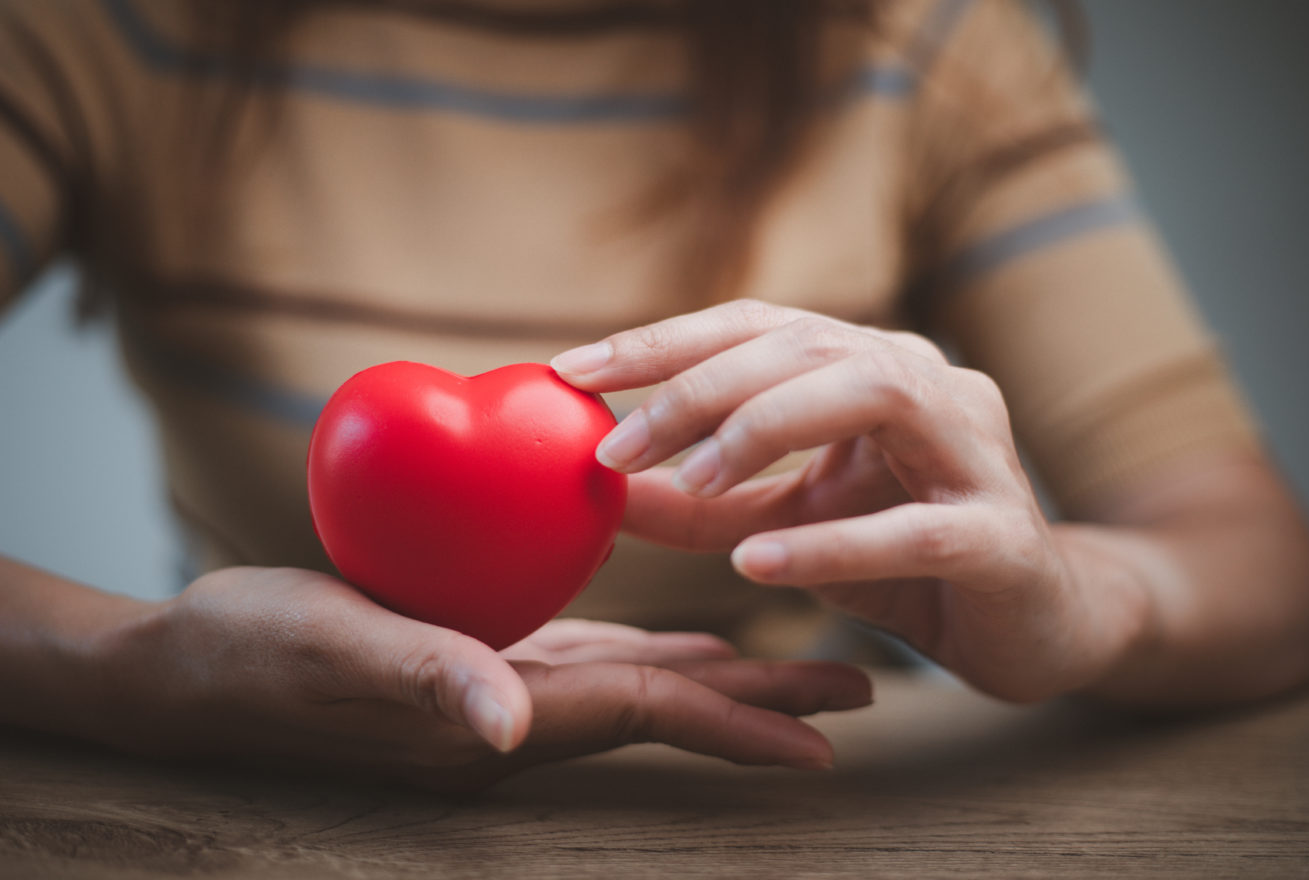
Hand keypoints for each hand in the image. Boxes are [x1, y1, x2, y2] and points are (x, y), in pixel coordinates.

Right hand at [97, 566, 870, 790]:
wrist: (192, 665)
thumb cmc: (252, 655)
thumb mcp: (331, 653)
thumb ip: (421, 681)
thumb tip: (507, 726)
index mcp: (501, 720)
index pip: (645, 716)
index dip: (735, 724)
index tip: (824, 740)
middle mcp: (519, 713)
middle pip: (667, 703)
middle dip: (761, 699)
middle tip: (857, 688)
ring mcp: (506, 686)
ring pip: (642, 680)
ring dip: (725, 674)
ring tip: (802, 665)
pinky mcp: (486, 656)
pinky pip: (595, 653)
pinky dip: (656, 646)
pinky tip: (690, 636)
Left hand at [553, 300, 1146, 702]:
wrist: (1035, 624)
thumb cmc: (906, 562)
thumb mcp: (783, 525)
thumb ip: (700, 502)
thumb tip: (600, 483)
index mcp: (872, 367)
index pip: (757, 326)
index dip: (662, 342)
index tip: (571, 371)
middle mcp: (928, 385)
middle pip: (803, 346)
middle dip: (698, 389)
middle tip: (616, 445)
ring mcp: (977, 452)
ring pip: (873, 393)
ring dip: (765, 430)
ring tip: (690, 480)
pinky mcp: (1003, 536)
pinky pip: (917, 528)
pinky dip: (834, 544)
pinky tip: (758, 565)